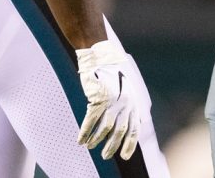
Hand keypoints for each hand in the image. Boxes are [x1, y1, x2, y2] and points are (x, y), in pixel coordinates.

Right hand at [76, 40, 144, 159]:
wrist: (101, 57)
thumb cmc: (112, 74)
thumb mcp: (127, 90)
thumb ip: (128, 106)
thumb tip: (127, 124)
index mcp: (133, 103)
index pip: (134, 129)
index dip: (129, 144)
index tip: (124, 156)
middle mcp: (125, 103)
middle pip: (119, 131)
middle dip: (112, 146)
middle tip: (105, 156)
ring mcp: (112, 101)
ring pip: (105, 128)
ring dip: (96, 140)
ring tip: (90, 147)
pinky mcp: (98, 98)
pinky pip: (91, 120)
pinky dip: (85, 132)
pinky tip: (81, 139)